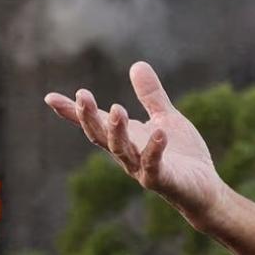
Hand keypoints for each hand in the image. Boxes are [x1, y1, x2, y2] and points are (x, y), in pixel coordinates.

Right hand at [45, 61, 227, 220]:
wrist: (204, 189)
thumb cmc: (183, 155)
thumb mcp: (165, 118)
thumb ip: (151, 96)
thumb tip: (137, 64)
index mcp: (126, 138)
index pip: (94, 123)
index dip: (72, 112)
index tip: (49, 98)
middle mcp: (127, 154)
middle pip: (100, 136)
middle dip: (89, 117)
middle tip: (81, 95)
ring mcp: (142, 169)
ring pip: (121, 151)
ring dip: (117, 131)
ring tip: (117, 109)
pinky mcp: (162, 180)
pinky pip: (153, 166)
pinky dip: (154, 150)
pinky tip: (160, 133)